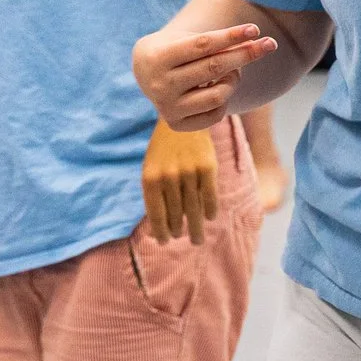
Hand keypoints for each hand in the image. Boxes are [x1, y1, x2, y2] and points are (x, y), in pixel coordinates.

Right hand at [132, 24, 277, 131]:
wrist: (144, 72)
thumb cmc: (173, 48)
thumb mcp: (185, 37)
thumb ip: (215, 42)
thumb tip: (254, 44)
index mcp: (158, 57)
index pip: (203, 45)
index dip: (231, 36)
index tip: (255, 28)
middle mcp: (160, 85)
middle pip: (214, 67)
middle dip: (246, 54)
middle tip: (270, 44)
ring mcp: (167, 107)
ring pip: (218, 95)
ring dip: (234, 79)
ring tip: (233, 69)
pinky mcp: (176, 124)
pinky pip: (215, 114)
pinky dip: (225, 98)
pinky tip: (218, 87)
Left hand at [140, 121, 220, 244]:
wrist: (183, 118)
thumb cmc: (163, 147)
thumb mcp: (151, 167)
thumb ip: (154, 193)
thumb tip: (158, 225)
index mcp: (151, 178)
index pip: (156, 214)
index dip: (160, 231)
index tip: (165, 242)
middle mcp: (169, 177)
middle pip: (176, 213)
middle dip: (178, 230)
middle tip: (182, 239)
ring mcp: (189, 172)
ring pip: (193, 208)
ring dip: (196, 227)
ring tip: (197, 239)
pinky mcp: (207, 167)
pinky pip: (209, 195)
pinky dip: (210, 209)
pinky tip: (210, 217)